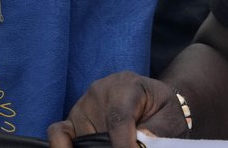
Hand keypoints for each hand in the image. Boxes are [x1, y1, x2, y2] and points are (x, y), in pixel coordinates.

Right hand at [47, 71, 188, 147]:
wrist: (153, 99)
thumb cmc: (163, 109)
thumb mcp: (169, 119)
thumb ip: (156, 134)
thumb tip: (137, 146)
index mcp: (126, 85)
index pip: (118, 120)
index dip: (123, 146)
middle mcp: (99, 91)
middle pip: (98, 132)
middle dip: (109, 147)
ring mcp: (82, 104)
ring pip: (79, 138)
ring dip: (93, 147)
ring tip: (110, 145)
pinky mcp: (72, 119)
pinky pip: (58, 133)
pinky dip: (63, 147)